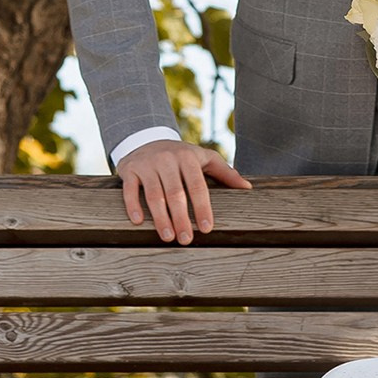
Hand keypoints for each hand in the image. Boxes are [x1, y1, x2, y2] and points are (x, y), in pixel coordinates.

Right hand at [118, 137, 250, 242]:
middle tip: (186, 239)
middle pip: (175, 193)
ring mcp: (147, 164)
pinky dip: (133, 205)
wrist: (146, 138)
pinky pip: (130, 190)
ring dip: (160, 217)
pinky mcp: (130, 170)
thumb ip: (225, 172)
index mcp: (188, 158)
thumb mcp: (204, 158)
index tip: (207, 228)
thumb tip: (247, 187)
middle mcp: (167, 160)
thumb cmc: (181, 155)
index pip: (197, 185)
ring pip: (154, 194)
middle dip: (181, 218)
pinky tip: (138, 221)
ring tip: (168, 236)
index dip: (202, 207)